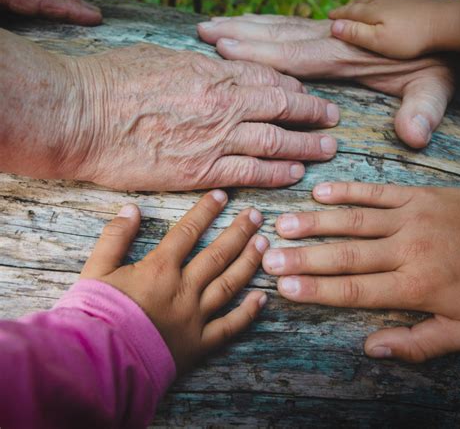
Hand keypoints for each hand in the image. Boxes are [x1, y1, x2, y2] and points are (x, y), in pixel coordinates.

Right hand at [62, 43, 337, 189]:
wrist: (82, 116)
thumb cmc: (112, 81)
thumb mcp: (158, 58)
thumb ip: (193, 67)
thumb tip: (211, 69)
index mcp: (211, 72)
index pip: (266, 79)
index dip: (291, 88)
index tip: (305, 95)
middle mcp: (223, 104)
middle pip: (281, 109)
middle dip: (312, 114)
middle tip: (333, 119)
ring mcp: (215, 139)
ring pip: (275, 142)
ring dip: (306, 146)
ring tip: (328, 148)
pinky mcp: (201, 171)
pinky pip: (250, 172)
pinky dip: (276, 173)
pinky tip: (295, 174)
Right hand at [81, 190, 268, 373]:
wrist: (97, 364)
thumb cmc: (95, 315)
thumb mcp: (96, 270)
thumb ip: (115, 237)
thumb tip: (132, 209)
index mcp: (160, 269)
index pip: (188, 232)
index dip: (206, 211)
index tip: (223, 195)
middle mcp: (184, 289)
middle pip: (218, 254)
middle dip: (239, 232)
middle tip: (256, 216)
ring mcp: (195, 317)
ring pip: (229, 284)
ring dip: (248, 262)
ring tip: (264, 244)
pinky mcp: (199, 344)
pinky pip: (229, 326)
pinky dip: (248, 312)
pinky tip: (263, 297)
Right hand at [198, 14, 457, 147]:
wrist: (442, 27)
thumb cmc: (434, 60)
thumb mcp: (434, 86)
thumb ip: (423, 109)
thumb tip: (414, 135)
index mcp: (345, 53)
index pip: (295, 53)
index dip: (259, 52)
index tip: (225, 48)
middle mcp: (328, 38)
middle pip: (276, 34)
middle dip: (239, 33)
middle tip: (204, 32)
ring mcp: (326, 31)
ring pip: (277, 26)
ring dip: (243, 26)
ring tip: (212, 26)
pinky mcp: (327, 30)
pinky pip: (287, 27)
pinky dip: (261, 27)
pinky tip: (245, 31)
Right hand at [262, 182, 459, 361]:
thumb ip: (419, 342)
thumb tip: (373, 349)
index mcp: (416, 286)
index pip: (354, 290)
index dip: (316, 290)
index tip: (285, 289)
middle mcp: (407, 250)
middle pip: (345, 255)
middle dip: (303, 258)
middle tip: (269, 258)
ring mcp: (411, 218)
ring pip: (354, 220)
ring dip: (315, 223)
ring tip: (284, 225)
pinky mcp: (418, 194)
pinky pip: (375, 191)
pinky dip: (346, 190)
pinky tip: (319, 193)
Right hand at [329, 0, 459, 57]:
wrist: (443, 23)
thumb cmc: (409, 38)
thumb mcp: (377, 41)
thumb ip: (355, 34)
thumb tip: (333, 26)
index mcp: (371, 13)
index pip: (349, 12)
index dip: (338, 16)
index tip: (329, 18)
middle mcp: (382, 1)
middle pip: (360, 3)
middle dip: (348, 8)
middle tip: (339, 12)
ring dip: (363, 3)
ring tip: (357, 6)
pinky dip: (380, 2)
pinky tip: (383, 5)